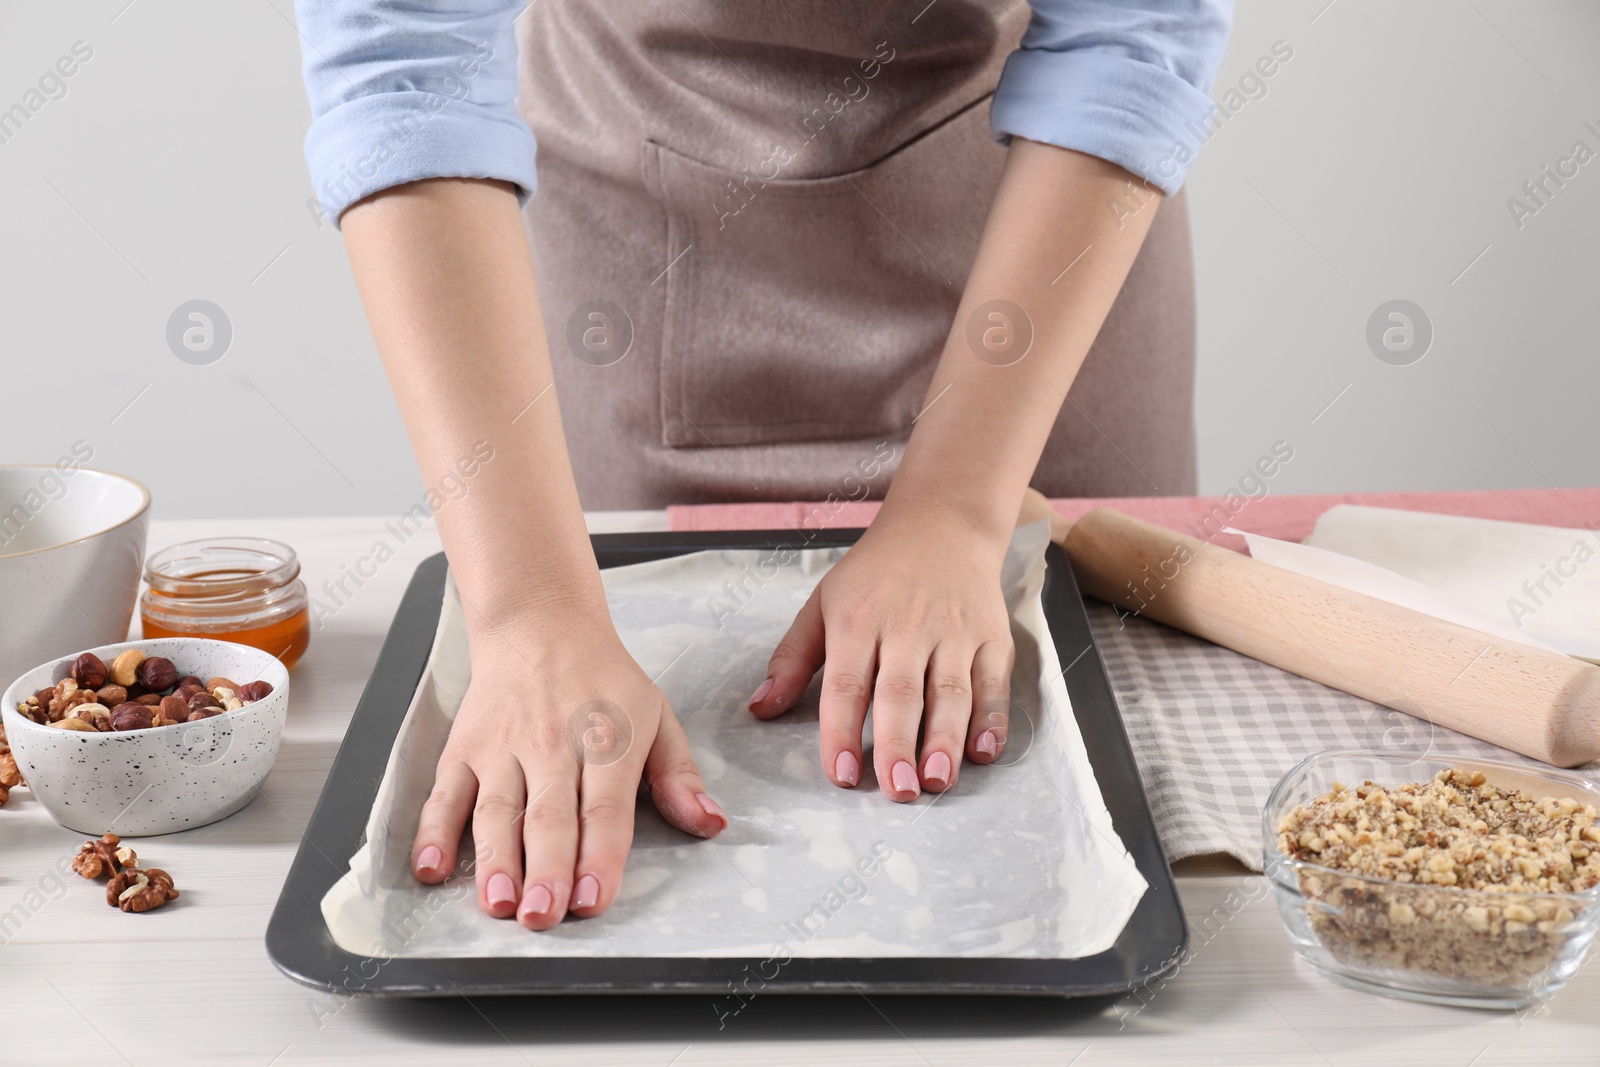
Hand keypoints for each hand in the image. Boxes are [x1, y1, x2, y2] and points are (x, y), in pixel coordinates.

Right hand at [409, 632, 726, 928]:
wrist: (540, 624)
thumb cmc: (602, 680)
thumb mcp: (656, 715)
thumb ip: (678, 775)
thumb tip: (709, 822)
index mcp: (606, 741)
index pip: (604, 809)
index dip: (599, 857)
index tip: (593, 900)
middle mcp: (551, 746)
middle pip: (549, 817)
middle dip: (546, 870)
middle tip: (544, 916)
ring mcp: (502, 749)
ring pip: (497, 811)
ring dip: (495, 860)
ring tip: (499, 904)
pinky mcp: (464, 749)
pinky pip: (445, 794)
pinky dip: (434, 831)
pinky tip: (431, 866)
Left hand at [748, 505, 1015, 799]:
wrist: (943, 522)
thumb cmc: (876, 572)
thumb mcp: (824, 603)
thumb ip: (792, 658)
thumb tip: (760, 709)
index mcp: (858, 621)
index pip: (847, 684)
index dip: (841, 732)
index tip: (841, 775)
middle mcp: (908, 627)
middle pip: (902, 693)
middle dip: (898, 746)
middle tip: (896, 790)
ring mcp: (954, 632)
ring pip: (951, 693)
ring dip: (945, 741)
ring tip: (937, 782)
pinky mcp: (992, 637)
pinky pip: (994, 683)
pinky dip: (992, 719)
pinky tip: (983, 753)